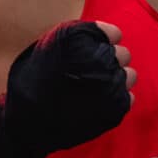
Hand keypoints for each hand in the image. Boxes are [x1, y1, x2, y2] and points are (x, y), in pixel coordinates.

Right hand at [0, 20, 134, 157]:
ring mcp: (111, 82)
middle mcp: (99, 57)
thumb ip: (75, 39)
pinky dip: (116, 100)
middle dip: (109, 62)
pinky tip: (97, 104)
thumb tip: (101, 36)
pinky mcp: (117, 106)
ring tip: (95, 91)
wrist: (28, 124)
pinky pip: (128, 96)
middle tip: (90, 75)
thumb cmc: (32, 83)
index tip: (92, 54)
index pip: (112, 33)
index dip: (102, 44)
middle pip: (122, 54)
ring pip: (129, 75)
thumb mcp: (46, 47)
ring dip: (115, 80)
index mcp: (80, 38)